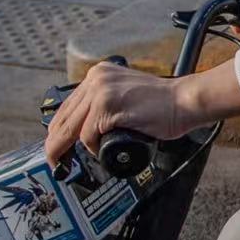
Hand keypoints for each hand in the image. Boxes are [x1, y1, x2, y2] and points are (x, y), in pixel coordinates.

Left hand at [44, 61, 196, 167]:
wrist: (185, 101)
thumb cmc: (161, 104)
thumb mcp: (124, 96)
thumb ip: (104, 106)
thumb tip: (83, 130)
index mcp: (98, 75)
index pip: (68, 107)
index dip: (58, 130)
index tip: (56, 147)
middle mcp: (96, 79)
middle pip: (64, 118)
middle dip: (55, 144)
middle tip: (54, 162)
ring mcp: (101, 91)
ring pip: (70, 128)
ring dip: (66, 150)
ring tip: (65, 164)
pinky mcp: (108, 106)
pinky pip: (88, 135)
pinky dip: (92, 148)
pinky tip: (100, 151)